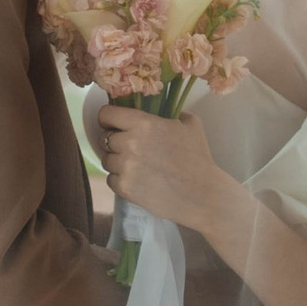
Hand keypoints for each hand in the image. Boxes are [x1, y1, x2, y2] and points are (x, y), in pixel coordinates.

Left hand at [93, 104, 226, 232]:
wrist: (202, 195)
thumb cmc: (198, 159)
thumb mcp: (191, 125)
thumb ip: (172, 112)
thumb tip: (161, 110)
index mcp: (144, 124)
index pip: (106, 114)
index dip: (108, 118)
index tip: (113, 123)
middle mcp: (130, 143)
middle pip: (104, 139)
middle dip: (115, 142)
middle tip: (131, 148)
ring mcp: (126, 167)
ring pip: (106, 160)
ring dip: (117, 162)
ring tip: (136, 166)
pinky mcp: (125, 188)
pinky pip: (111, 179)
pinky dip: (120, 180)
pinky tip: (137, 180)